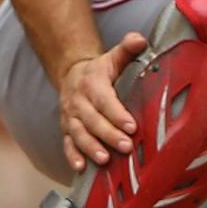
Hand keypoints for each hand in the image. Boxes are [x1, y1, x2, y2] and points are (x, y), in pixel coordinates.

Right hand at [57, 31, 149, 169]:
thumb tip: (140, 39)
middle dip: (109, 135)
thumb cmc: (100, 71)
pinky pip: (67, 143)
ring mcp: (71, 117)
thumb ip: (127, 48)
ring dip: (91, 148)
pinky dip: (72, 156)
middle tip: (126, 146)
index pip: (105, 100)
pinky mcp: (66, 129)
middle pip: (93, 120)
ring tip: (105, 159)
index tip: (132, 126)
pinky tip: (80, 168)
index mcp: (92, 84)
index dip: (118, 114)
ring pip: (79, 134)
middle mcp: (79, 101)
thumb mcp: (113, 57)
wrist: (72, 75)